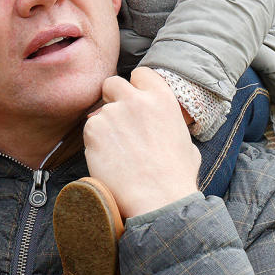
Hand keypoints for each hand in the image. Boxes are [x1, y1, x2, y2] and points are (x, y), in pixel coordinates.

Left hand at [83, 68, 199, 218]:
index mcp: (162, 98)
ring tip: (116, 152)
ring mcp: (113, 113)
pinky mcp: (94, 130)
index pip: (140, 74)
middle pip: (112, 83)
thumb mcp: (186, 143)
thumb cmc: (175, 177)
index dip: (136, 87)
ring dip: (103, 126)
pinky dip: (93, 142)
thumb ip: (171, 126)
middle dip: (111, 98)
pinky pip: (88, 129)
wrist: (158, 200)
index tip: (134, 101)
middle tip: (117, 122)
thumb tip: (166, 130)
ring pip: (99, 111)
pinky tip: (107, 159)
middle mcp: (136, 100)